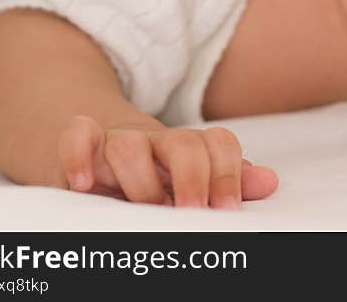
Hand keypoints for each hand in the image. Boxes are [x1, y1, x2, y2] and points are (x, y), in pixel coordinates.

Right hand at [57, 116, 277, 208]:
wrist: (99, 149)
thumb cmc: (155, 175)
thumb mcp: (193, 179)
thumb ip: (229, 181)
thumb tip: (270, 181)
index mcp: (189, 148)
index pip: (220, 143)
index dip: (228, 174)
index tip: (227, 211)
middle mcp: (156, 139)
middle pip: (183, 141)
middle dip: (192, 178)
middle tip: (193, 213)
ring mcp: (117, 139)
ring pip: (129, 143)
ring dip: (140, 180)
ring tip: (145, 208)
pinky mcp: (81, 144)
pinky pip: (77, 134)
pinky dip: (79, 156)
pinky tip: (85, 185)